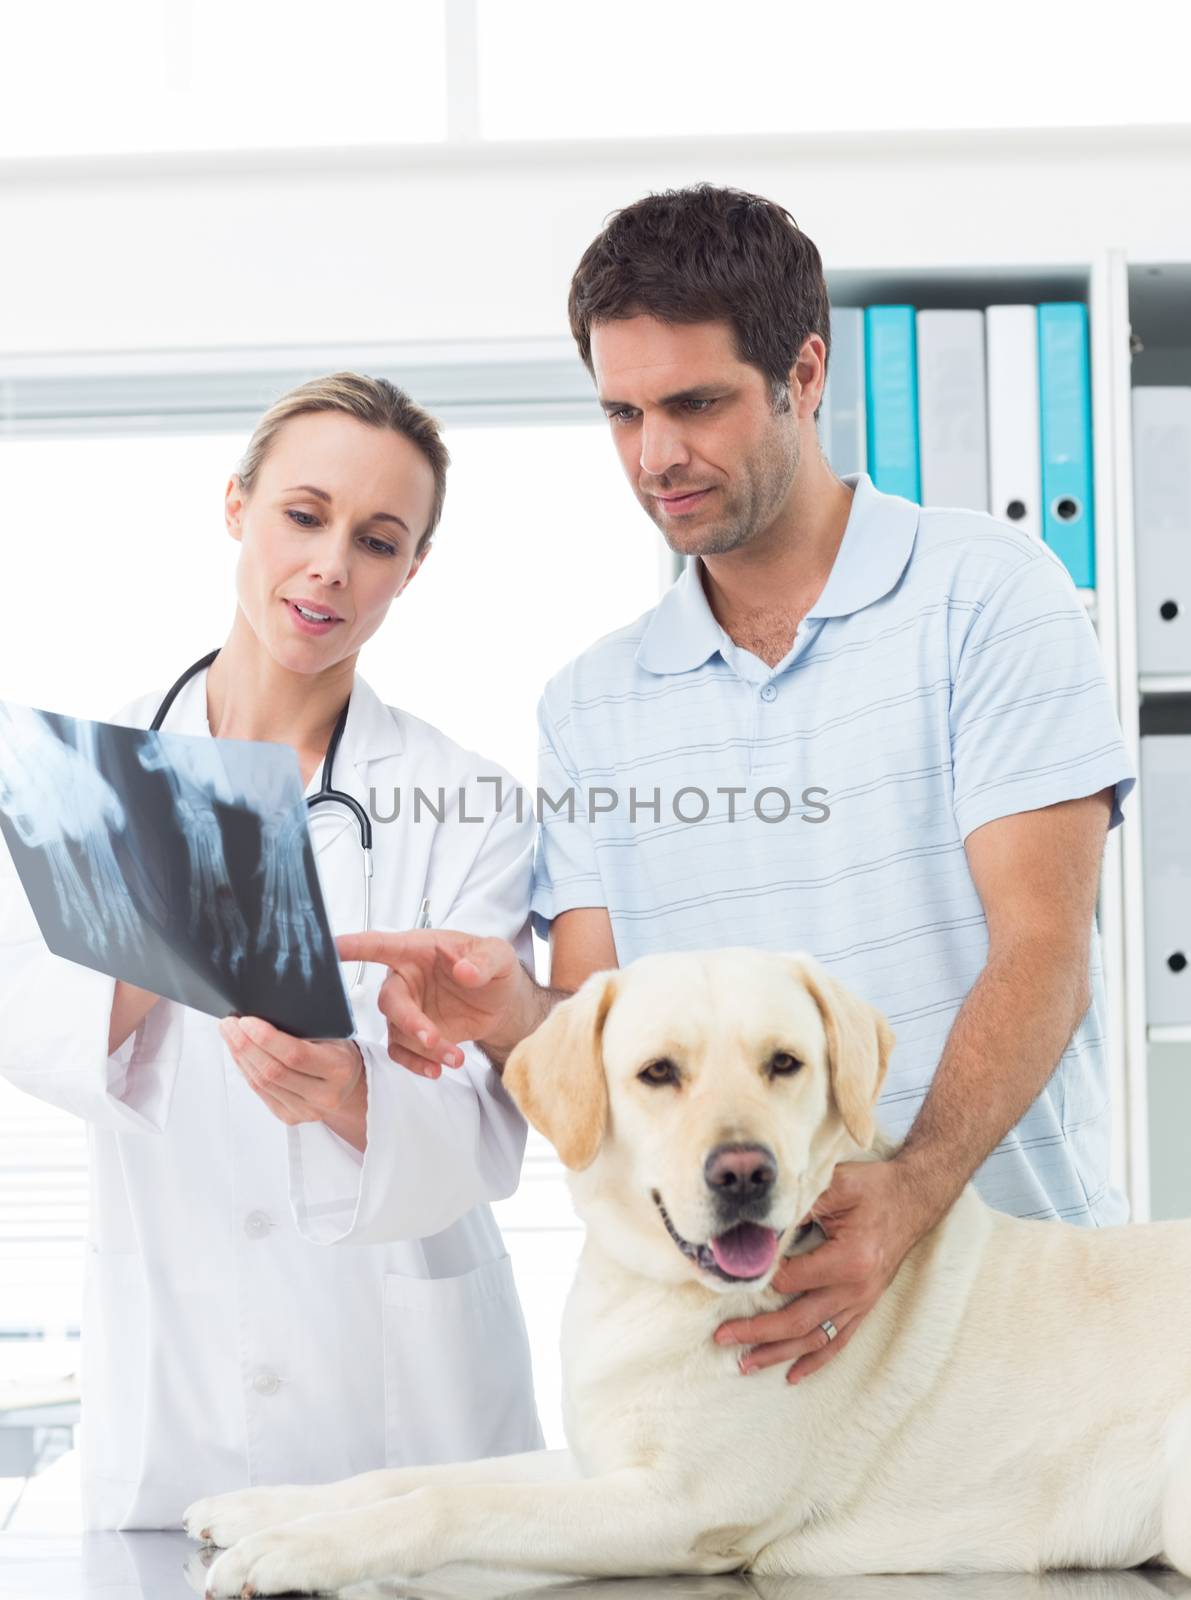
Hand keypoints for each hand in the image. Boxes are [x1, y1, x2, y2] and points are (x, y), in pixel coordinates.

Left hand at [218, 1016, 366, 1150]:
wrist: (349, 1084)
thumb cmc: (338, 1052)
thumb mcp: (334, 1034)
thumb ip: (306, 1028)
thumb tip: (264, 1014)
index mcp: (339, 1069)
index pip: (295, 1055)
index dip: (266, 1038)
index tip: (246, 1021)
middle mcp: (325, 1095)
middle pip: (273, 1071)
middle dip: (245, 1045)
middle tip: (230, 1024)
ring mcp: (307, 1110)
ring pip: (262, 1083)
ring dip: (240, 1056)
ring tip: (230, 1035)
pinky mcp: (291, 1117)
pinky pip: (260, 1092)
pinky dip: (245, 1070)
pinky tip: (239, 1055)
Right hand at [335, 929, 531, 1078]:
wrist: (501, 1001)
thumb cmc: (491, 966)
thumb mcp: (498, 955)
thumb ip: (483, 960)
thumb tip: (465, 971)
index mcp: (417, 949)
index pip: (379, 944)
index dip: (354, 946)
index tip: (331, 947)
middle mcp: (404, 978)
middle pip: (389, 1000)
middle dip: (409, 1022)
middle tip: (433, 1038)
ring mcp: (406, 1008)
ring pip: (398, 1032)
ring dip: (424, 1049)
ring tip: (456, 1058)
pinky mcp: (412, 1034)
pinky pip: (401, 1052)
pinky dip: (417, 1064)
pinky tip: (437, 1069)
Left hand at [713, 1160, 932, 1383]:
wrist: (913, 1199)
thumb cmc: (874, 1189)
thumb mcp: (838, 1184)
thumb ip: (801, 1203)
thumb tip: (763, 1225)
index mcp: (848, 1260)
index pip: (791, 1280)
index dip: (759, 1280)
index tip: (731, 1279)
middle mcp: (856, 1290)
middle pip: (798, 1321)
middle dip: (756, 1332)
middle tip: (722, 1337)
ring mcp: (861, 1303)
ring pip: (815, 1339)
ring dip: (778, 1353)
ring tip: (746, 1364)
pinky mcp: (864, 1307)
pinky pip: (838, 1341)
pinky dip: (815, 1361)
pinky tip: (792, 1375)